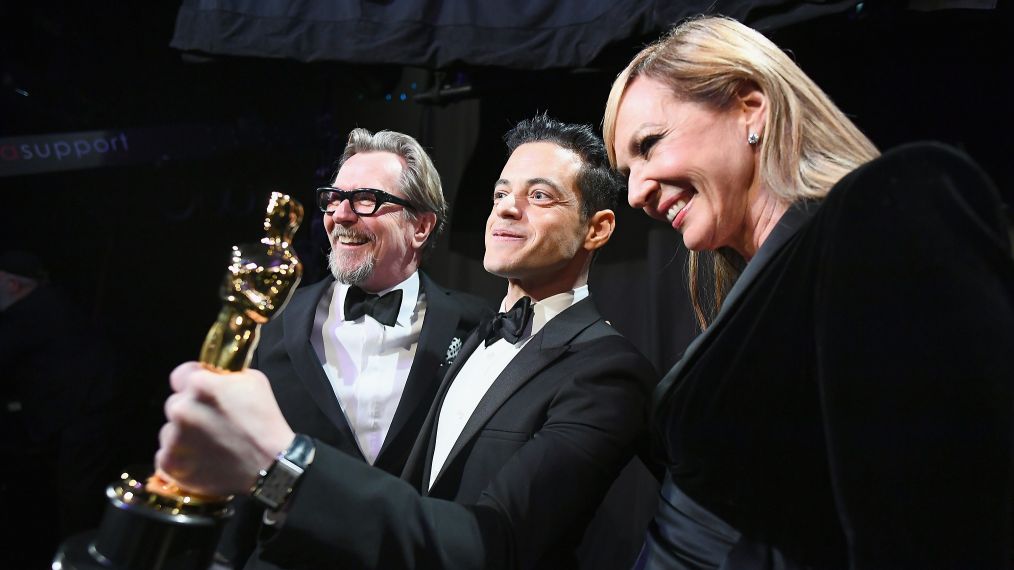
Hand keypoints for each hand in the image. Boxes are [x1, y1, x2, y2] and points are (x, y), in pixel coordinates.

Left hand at [155, 362, 295, 495]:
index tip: (202, 392)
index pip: (180, 375)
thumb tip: (211, 375)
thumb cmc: (264, 421)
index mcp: (199, 385)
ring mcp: (173, 438)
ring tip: (209, 446)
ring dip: (184, 435)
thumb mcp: (253, 380)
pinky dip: (181, 458)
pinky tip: (202, 461)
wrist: (270, 463)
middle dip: (190, 410)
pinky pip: (167, 456)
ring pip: (170, 431)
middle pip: (175, 404)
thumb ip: (225, 375)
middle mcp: (181, 409)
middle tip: (212, 423)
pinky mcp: (170, 463)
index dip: (193, 382)